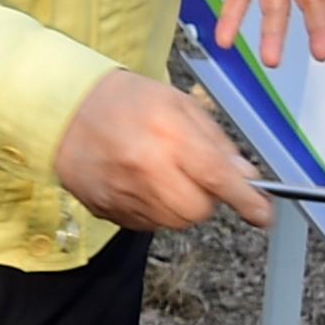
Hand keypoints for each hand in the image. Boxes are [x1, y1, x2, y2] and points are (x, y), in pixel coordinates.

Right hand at [52, 69, 269, 229]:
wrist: (61, 109)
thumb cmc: (121, 100)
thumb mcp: (176, 102)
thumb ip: (215, 140)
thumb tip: (245, 176)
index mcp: (165, 133)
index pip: (217, 177)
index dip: (247, 200)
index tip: (263, 214)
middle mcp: (143, 166)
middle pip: (197, 210)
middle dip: (206, 199)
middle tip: (194, 176)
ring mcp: (122, 192)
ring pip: (174, 222)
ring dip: (180, 206)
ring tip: (162, 175)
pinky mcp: (107, 209)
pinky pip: (147, 224)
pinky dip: (154, 209)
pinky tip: (140, 183)